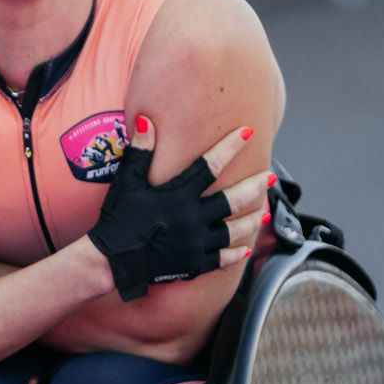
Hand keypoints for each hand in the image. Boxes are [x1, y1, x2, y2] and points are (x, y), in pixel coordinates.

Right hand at [88, 115, 270, 300]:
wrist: (112, 261)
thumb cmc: (117, 218)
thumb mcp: (127, 181)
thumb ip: (140, 150)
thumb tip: (144, 120)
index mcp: (178, 195)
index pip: (210, 165)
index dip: (230, 147)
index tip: (248, 132)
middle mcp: (193, 219)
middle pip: (233, 200)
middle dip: (255, 186)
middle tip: (271, 177)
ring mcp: (196, 243)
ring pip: (234, 231)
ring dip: (252, 220)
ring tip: (266, 212)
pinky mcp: (193, 264)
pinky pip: (221, 259)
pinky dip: (236, 254)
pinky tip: (246, 249)